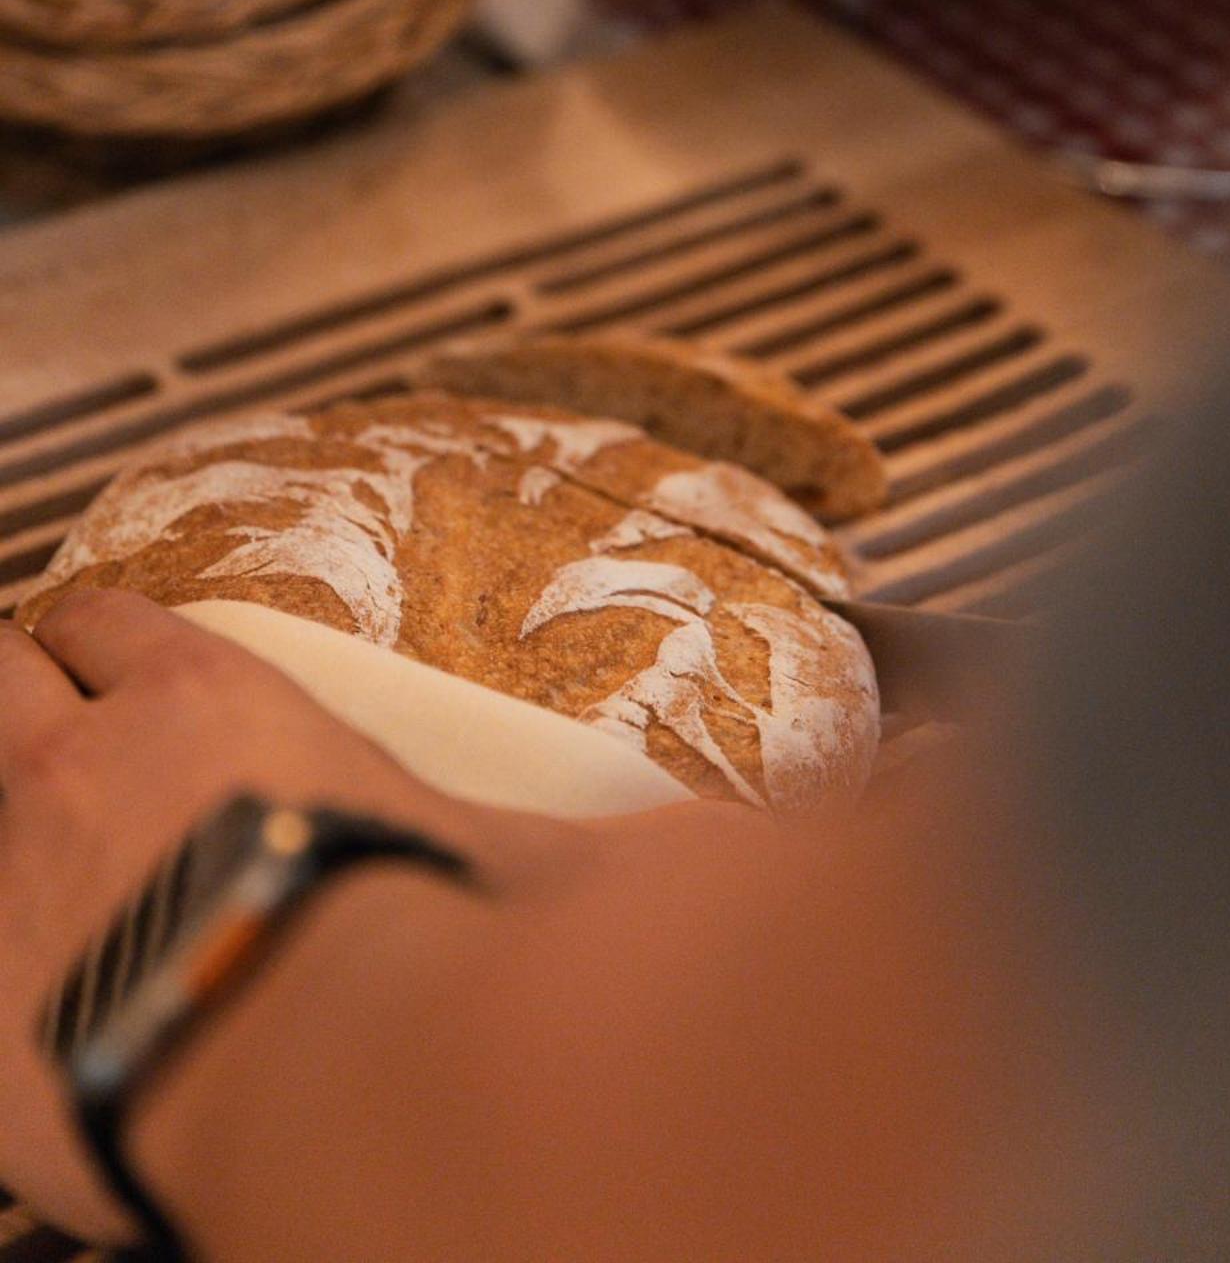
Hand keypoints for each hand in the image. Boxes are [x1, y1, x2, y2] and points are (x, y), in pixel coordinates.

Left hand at [0, 587, 540, 1242]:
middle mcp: (82, 765)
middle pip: (0, 669)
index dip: (98, 637)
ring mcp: (9, 877)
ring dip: (2, 791)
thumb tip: (699, 826)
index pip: (106, 619)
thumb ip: (552, 820)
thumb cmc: (412, 933)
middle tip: (47, 731)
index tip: (103, 660)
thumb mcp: (495, 842)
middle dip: (19, 689)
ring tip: (43, 847)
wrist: (320, 1070)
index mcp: (200, 705)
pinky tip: (30, 985)